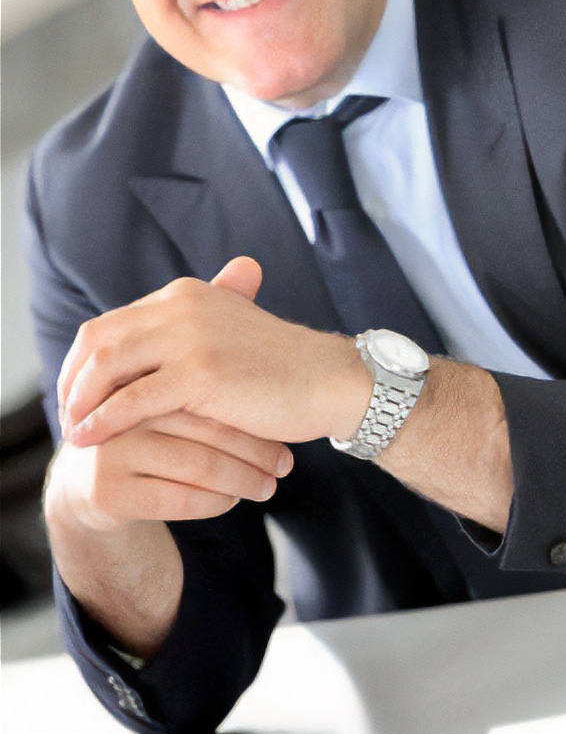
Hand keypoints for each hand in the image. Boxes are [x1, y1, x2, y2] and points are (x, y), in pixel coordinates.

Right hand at [45, 410, 291, 532]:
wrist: (88, 483)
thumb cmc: (146, 437)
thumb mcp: (165, 406)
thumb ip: (203, 391)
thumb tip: (282, 391)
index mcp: (144, 378)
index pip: (211, 394)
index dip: (252, 415)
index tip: (287, 430)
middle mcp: (126, 410)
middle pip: (208, 430)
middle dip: (255, 451)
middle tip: (285, 466)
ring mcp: (113, 451)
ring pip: (197, 466)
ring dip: (242, 480)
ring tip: (267, 488)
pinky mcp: (109, 492)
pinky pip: (178, 499)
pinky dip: (214, 502)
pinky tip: (232, 501)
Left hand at [58, 257, 369, 448]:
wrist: (330, 380)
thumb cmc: (282, 367)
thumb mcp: (229, 332)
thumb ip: (189, 332)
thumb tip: (146, 352)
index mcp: (186, 294)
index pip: (111, 321)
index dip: (83, 360)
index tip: (76, 391)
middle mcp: (182, 305)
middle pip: (100, 339)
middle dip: (73, 379)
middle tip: (67, 413)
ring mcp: (191, 336)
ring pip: (109, 365)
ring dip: (82, 400)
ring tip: (73, 430)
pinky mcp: (201, 373)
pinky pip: (135, 398)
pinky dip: (105, 420)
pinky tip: (92, 439)